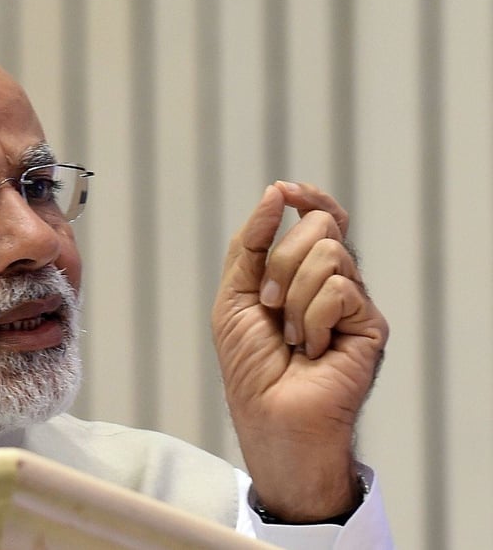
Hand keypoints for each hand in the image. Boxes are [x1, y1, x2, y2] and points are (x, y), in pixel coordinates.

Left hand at [212, 181, 387, 521]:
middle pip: (318, 228)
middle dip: (281, 262)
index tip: (286, 191)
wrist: (267, 414)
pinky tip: (312, 349)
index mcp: (301, 273)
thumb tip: (276, 193)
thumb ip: (252, 244)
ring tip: (290, 336)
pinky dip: (312, 319)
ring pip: (328, 254)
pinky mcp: (370, 324)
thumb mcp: (235, 295)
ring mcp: (353, 303)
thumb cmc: (250, 365)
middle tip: (270, 306)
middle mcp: (332, 282)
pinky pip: (340, 289)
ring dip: (293, 296)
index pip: (320, 219)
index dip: (308, 198)